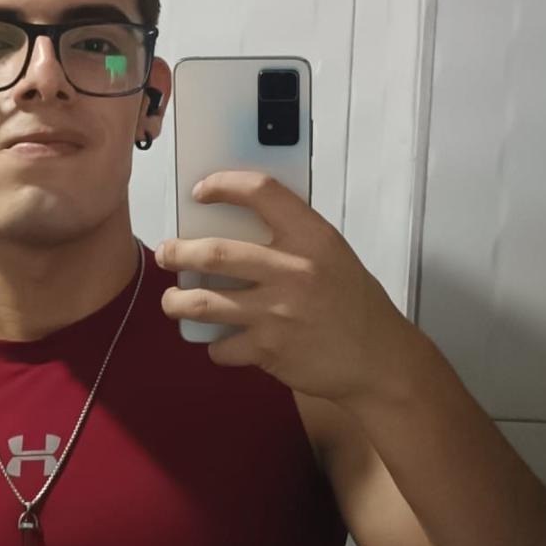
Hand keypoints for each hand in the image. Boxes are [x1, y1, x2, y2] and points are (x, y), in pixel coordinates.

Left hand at [155, 171, 415, 405]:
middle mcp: (293, 271)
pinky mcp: (268, 350)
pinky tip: (221, 343)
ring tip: (172, 302)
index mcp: (312, 238)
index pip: (262, 192)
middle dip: (178, 253)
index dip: (224, 184)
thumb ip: (293, 240)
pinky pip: (222, 346)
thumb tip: (237, 226)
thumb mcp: (333, 257)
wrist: (378, 361)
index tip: (201, 191)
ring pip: (203, 303)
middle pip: (214, 253)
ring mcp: (277, 313)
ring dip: (177, 302)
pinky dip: (216, 346)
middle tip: (167, 253)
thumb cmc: (354, 305)